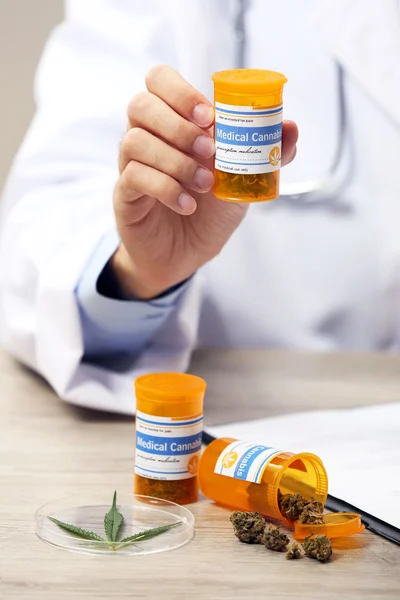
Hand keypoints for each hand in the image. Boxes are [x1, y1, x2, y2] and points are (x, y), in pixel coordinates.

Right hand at [112, 65, 297, 298]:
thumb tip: (290, 127)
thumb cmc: (209, 211)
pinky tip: (188, 205)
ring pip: (135, 141)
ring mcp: (131, 165)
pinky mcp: (124, 194)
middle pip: (140, 104)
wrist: (186, 254)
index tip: (209, 117)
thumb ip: (265, 154)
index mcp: (173, 123)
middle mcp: (147, 137)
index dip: (181, 91)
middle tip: (209, 150)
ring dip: (176, 160)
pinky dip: (167, 189)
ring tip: (204, 184)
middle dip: (178, 125)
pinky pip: (134, 177)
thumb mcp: (242, 181)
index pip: (159, 81)